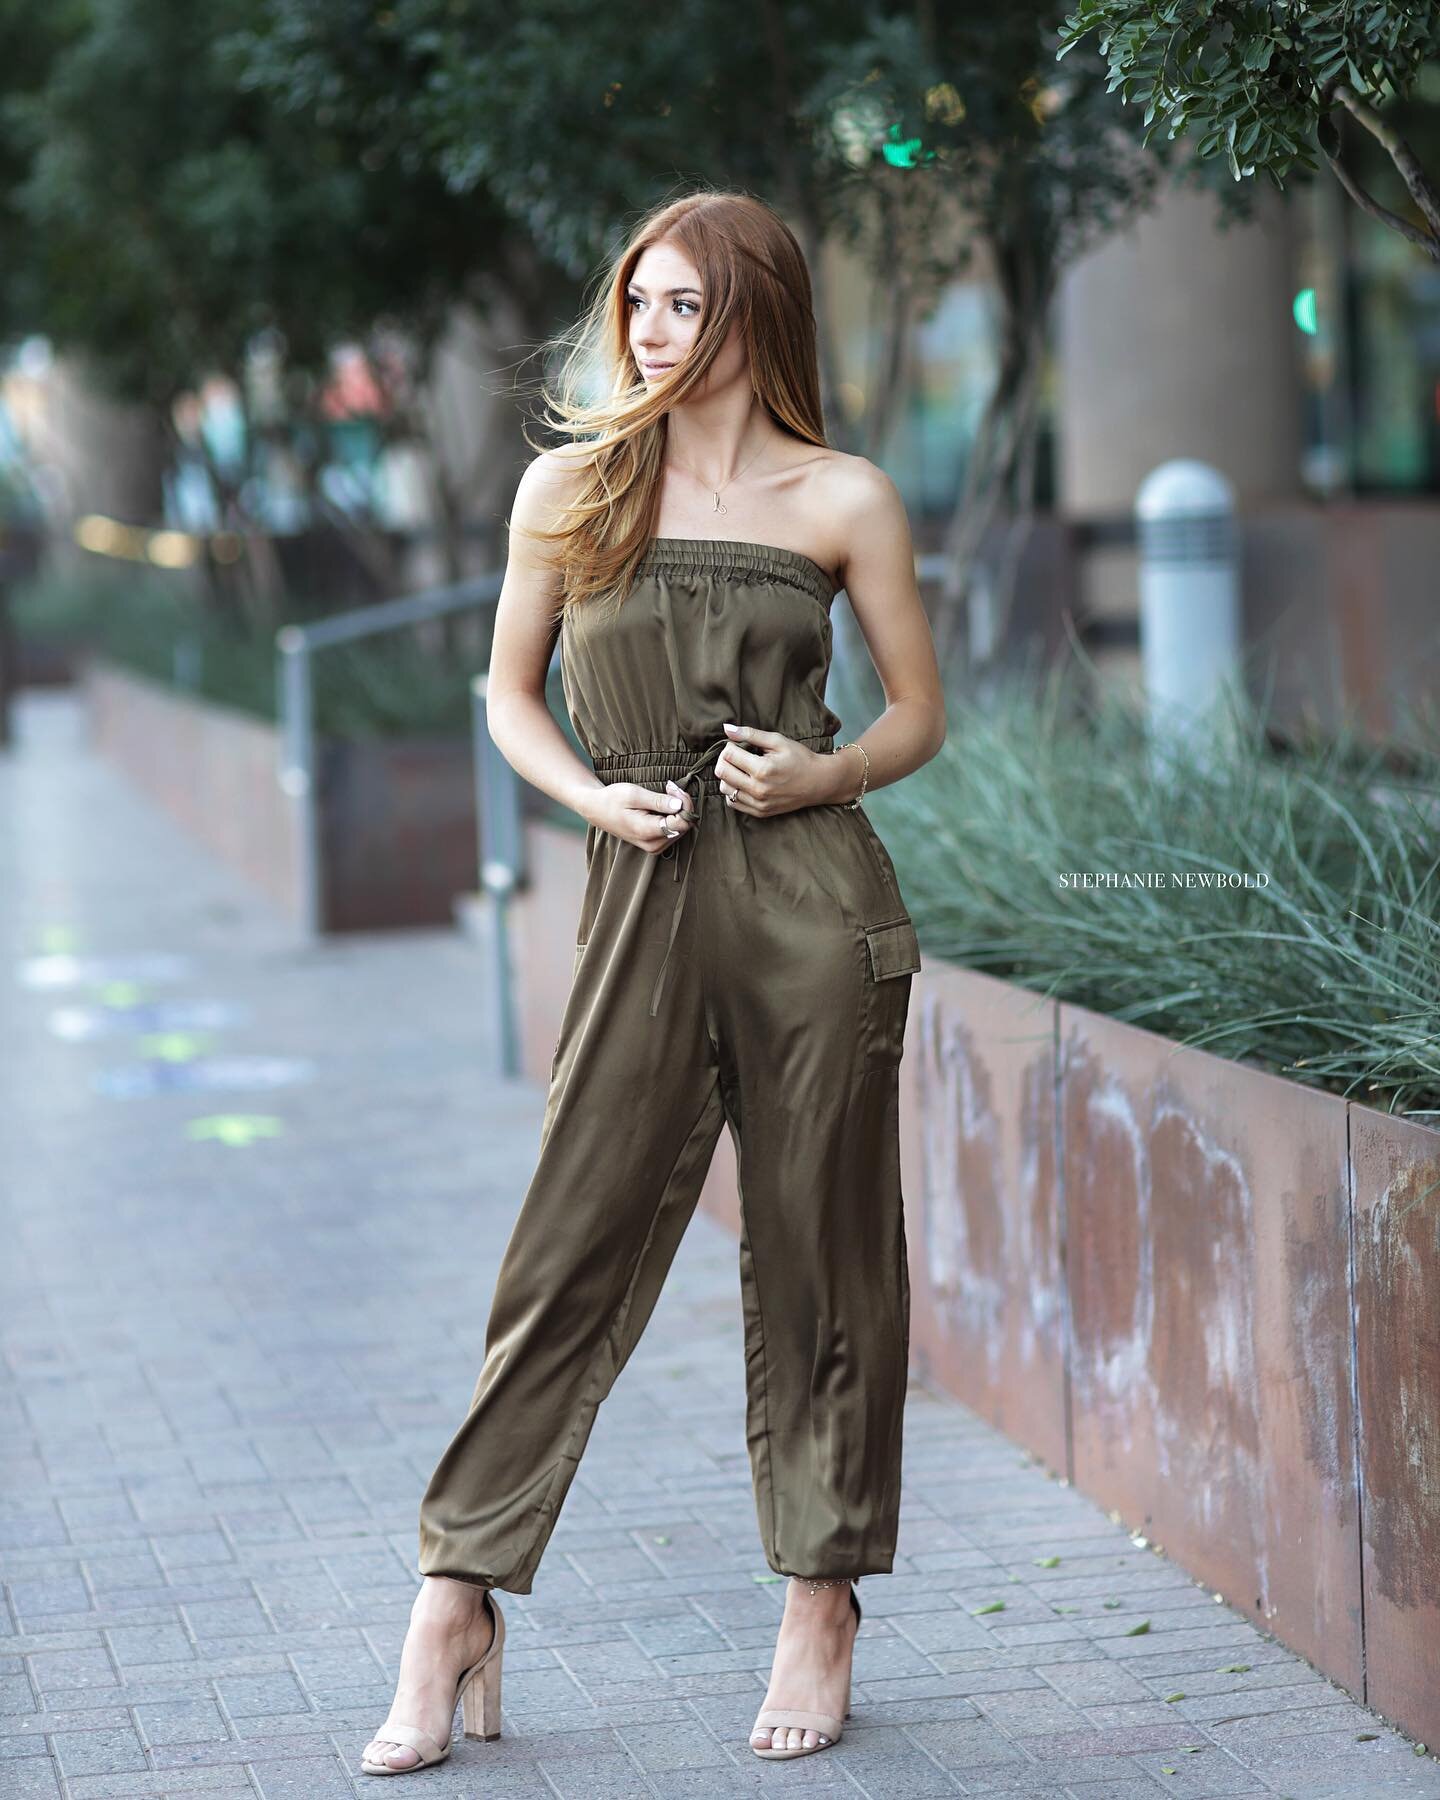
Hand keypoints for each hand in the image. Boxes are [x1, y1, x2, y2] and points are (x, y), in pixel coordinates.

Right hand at [589, 780, 694, 853]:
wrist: (597, 810)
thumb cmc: (613, 799)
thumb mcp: (634, 794)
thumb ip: (658, 801)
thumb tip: (679, 805)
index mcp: (647, 831)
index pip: (681, 822)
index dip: (683, 803)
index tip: (673, 787)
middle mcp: (653, 844)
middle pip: (684, 826)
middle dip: (682, 804)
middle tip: (670, 786)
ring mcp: (654, 846)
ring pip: (681, 828)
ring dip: (679, 809)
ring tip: (666, 792)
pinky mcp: (655, 844)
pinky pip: (674, 830)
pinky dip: (674, 816)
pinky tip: (664, 804)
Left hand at [714, 721, 835, 818]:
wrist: (819, 783)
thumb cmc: (800, 759)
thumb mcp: (778, 741)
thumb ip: (751, 734)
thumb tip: (726, 728)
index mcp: (762, 769)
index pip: (728, 755)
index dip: (730, 746)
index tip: (738, 745)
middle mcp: (758, 789)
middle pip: (722, 772)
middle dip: (725, 760)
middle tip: (736, 755)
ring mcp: (759, 803)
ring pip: (725, 789)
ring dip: (727, 776)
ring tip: (740, 769)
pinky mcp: (760, 812)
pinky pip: (733, 803)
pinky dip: (733, 791)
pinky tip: (744, 782)